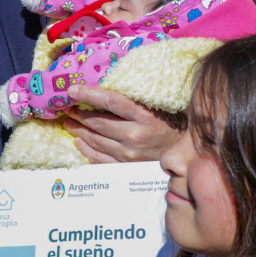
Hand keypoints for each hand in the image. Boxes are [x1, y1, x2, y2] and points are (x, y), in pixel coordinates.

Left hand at [64, 85, 181, 162]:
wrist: (188, 156)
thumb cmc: (170, 126)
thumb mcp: (156, 108)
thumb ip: (134, 100)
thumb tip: (106, 89)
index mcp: (143, 115)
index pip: (109, 100)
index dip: (88, 94)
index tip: (72, 90)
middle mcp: (135, 135)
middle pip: (98, 122)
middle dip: (78, 114)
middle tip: (67, 108)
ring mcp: (129, 154)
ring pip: (96, 140)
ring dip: (79, 131)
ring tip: (70, 123)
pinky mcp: (126, 167)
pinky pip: (99, 159)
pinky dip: (86, 150)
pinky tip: (79, 142)